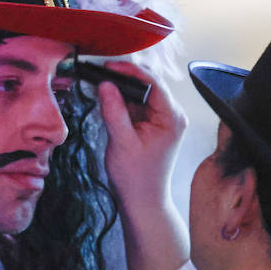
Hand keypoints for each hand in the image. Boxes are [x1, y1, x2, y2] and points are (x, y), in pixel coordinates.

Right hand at [96, 62, 188, 269]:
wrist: (143, 202)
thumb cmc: (136, 178)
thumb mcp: (122, 142)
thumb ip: (114, 111)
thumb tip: (105, 84)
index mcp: (172, 117)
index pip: (153, 82)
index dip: (129, 71)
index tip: (106, 67)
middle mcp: (172, 114)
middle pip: (147, 84)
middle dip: (123, 79)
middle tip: (98, 75)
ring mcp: (163, 119)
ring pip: (140, 93)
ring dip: (121, 90)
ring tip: (99, 88)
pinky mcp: (153, 125)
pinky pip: (137, 105)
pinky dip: (122, 102)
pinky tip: (107, 102)